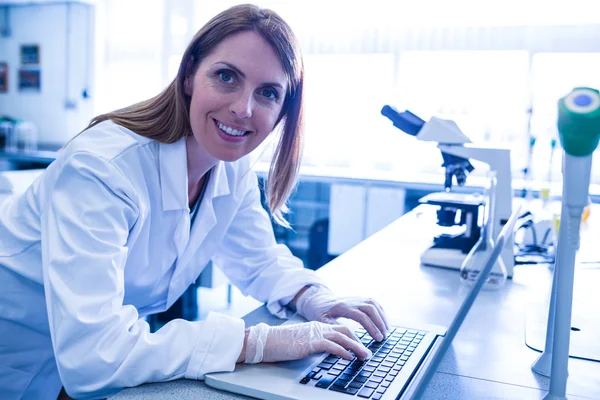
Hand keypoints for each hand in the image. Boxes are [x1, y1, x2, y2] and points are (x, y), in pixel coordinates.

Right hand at [243, 321, 371, 363]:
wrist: (266, 340)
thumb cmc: (281, 343)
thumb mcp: (302, 341)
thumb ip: (315, 343)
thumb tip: (326, 351)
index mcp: (317, 327)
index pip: (341, 328)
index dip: (354, 337)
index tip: (362, 345)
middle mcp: (318, 328)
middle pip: (346, 330)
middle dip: (360, 341)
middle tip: (369, 352)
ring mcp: (315, 334)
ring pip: (342, 337)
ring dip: (357, 347)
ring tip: (365, 356)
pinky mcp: (310, 343)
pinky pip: (331, 346)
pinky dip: (343, 351)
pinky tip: (349, 357)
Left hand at [295, 286, 389, 341]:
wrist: (317, 299)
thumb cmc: (318, 312)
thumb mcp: (322, 322)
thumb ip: (335, 329)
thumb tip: (349, 340)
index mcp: (342, 307)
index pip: (361, 316)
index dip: (371, 328)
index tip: (378, 339)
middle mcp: (351, 300)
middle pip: (370, 309)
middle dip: (379, 323)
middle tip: (384, 337)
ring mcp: (355, 298)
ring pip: (373, 304)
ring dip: (382, 317)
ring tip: (386, 330)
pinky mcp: (358, 298)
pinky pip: (373, 302)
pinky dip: (380, 311)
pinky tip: (383, 321)